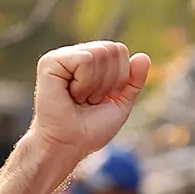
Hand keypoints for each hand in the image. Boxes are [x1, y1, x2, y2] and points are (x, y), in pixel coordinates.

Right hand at [26, 42, 151, 163]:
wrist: (68, 145)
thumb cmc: (89, 130)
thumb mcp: (120, 105)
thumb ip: (133, 82)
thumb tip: (144, 56)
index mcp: (92, 63)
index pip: (119, 50)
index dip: (120, 78)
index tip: (103, 99)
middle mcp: (76, 56)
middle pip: (113, 48)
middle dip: (110, 81)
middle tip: (90, 100)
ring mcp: (63, 57)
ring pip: (100, 53)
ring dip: (96, 85)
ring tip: (80, 99)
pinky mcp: (50, 62)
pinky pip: (85, 60)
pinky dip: (85, 83)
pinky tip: (72, 95)